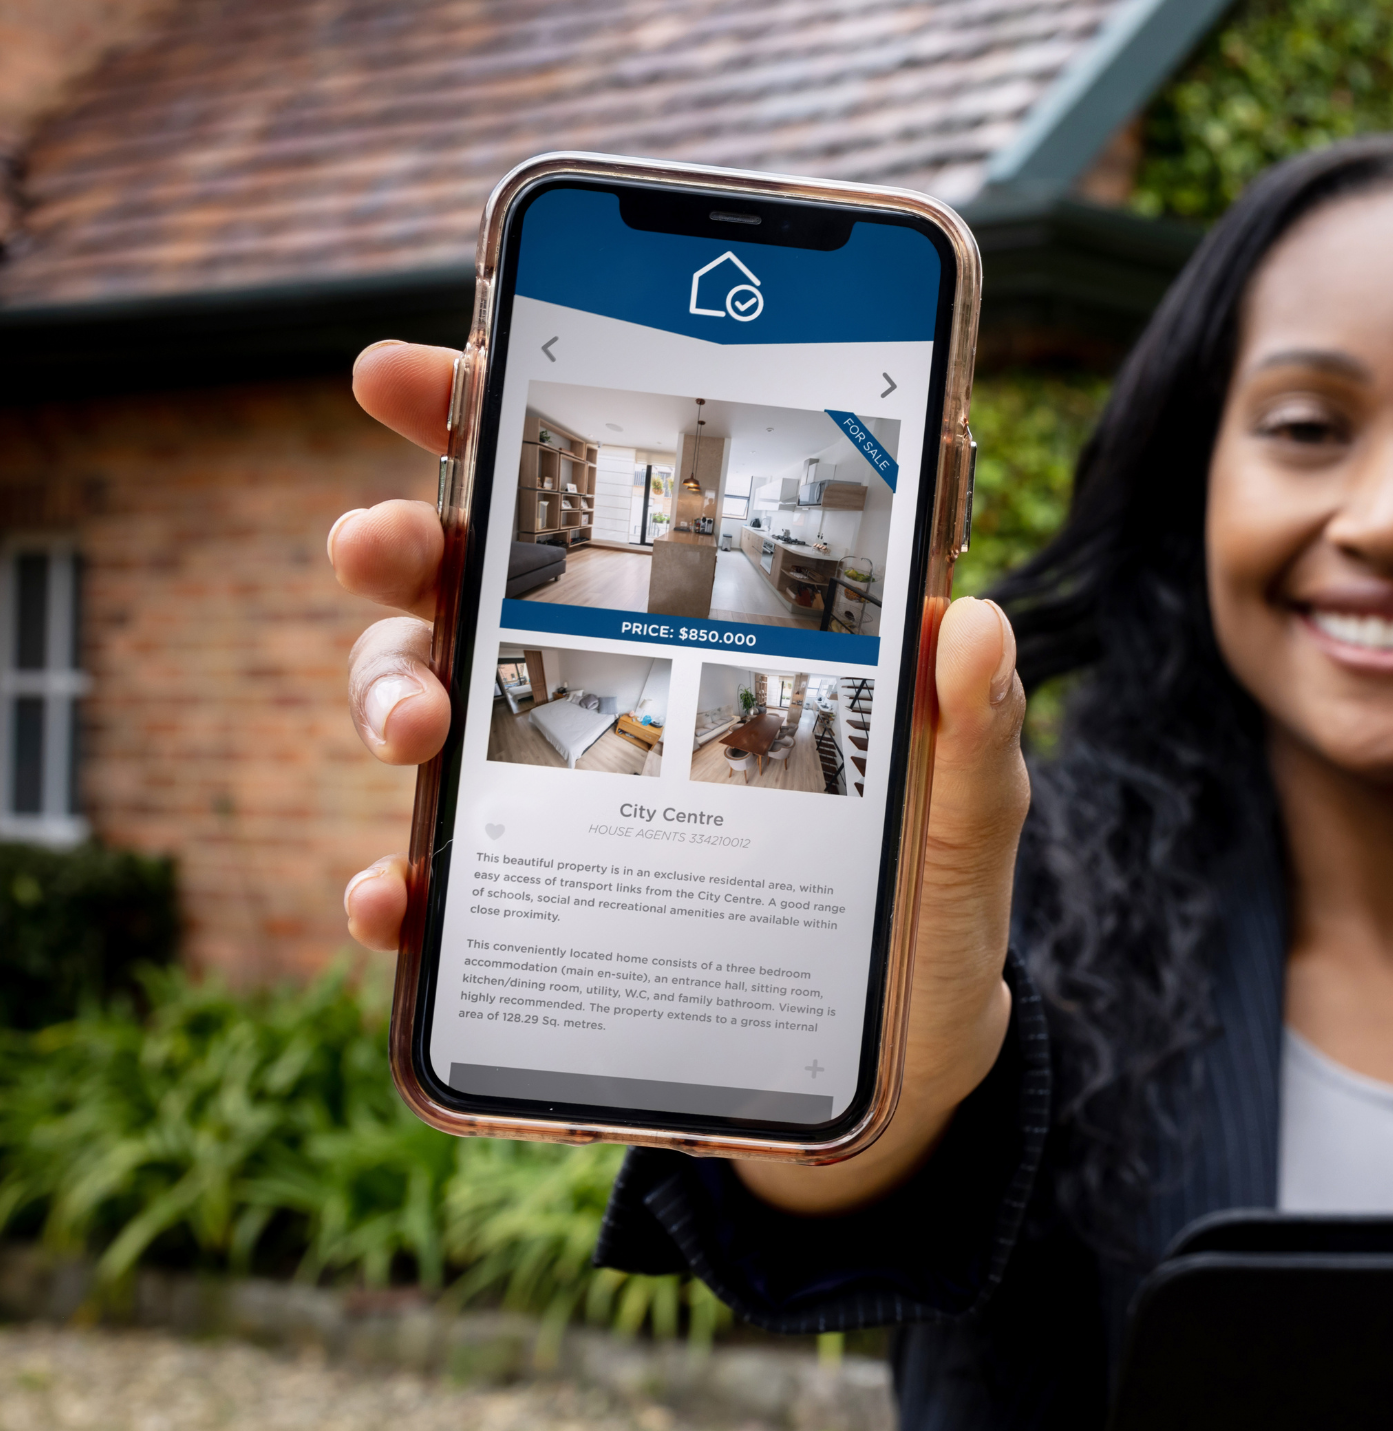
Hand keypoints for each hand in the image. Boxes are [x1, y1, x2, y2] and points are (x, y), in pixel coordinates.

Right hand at [334, 342, 1029, 1209]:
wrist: (905, 1063)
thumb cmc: (932, 903)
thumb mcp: (971, 808)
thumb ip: (973, 723)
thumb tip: (973, 622)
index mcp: (708, 622)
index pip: (588, 493)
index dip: (489, 412)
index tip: (415, 367)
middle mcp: (612, 685)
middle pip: (470, 580)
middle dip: (402, 541)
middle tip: (382, 541)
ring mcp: (560, 794)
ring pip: (427, 703)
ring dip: (388, 693)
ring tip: (418, 731)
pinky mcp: (536, 910)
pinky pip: (434, 882)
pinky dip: (395, 884)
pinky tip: (395, 895)